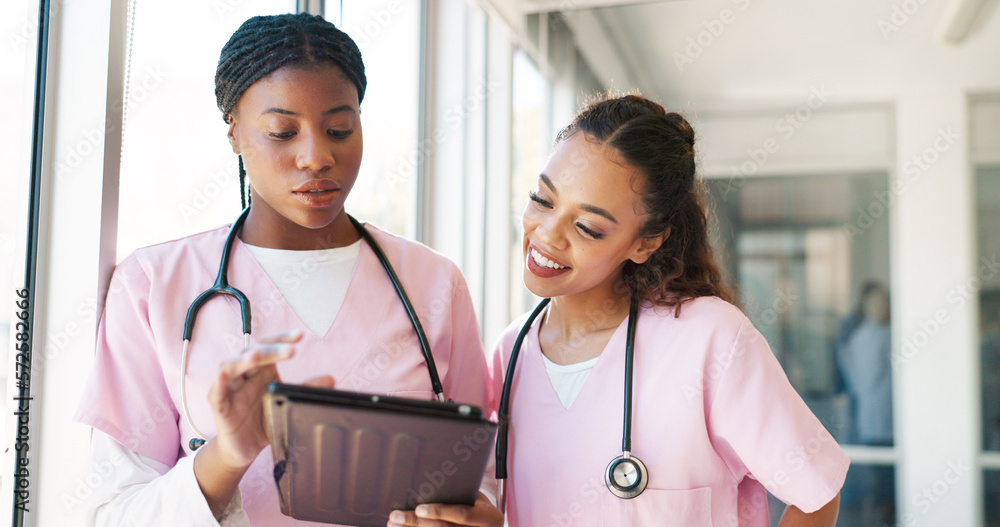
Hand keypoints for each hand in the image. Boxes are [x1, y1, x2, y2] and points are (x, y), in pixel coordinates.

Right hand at [208, 329, 300, 469]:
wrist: (245, 449)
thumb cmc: (263, 420)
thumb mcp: (286, 404)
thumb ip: (305, 390)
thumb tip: (331, 379)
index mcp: (262, 371)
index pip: (269, 346)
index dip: (281, 338)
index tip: (299, 335)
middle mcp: (245, 375)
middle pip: (252, 354)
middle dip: (271, 351)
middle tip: (290, 351)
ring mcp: (230, 389)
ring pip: (230, 367)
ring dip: (243, 360)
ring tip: (256, 357)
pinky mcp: (220, 407)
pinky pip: (217, 393)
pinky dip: (219, 382)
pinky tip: (223, 375)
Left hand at [387, 492, 502, 526]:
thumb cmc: (478, 507)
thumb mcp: (477, 499)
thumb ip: (459, 494)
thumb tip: (429, 485)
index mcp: (489, 518)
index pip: (462, 515)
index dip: (440, 512)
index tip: (419, 508)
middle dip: (416, 523)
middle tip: (396, 517)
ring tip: (394, 524)